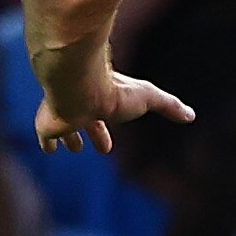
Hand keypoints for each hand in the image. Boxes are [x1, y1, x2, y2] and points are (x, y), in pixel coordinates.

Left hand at [34, 46, 197, 153]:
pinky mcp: (46, 124)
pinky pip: (45, 136)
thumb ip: (169, 105)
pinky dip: (47, 143)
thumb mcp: (148, 98)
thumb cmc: (114, 91)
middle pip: (88, 121)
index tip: (110, 143)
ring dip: (71, 137)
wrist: (80, 85)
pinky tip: (48, 150)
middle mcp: (81, 106)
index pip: (107, 114)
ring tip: (75, 148)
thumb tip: (191, 114)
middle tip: (102, 147)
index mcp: (102, 101)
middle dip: (95, 133)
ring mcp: (62, 114)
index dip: (110, 128)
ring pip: (65, 128)